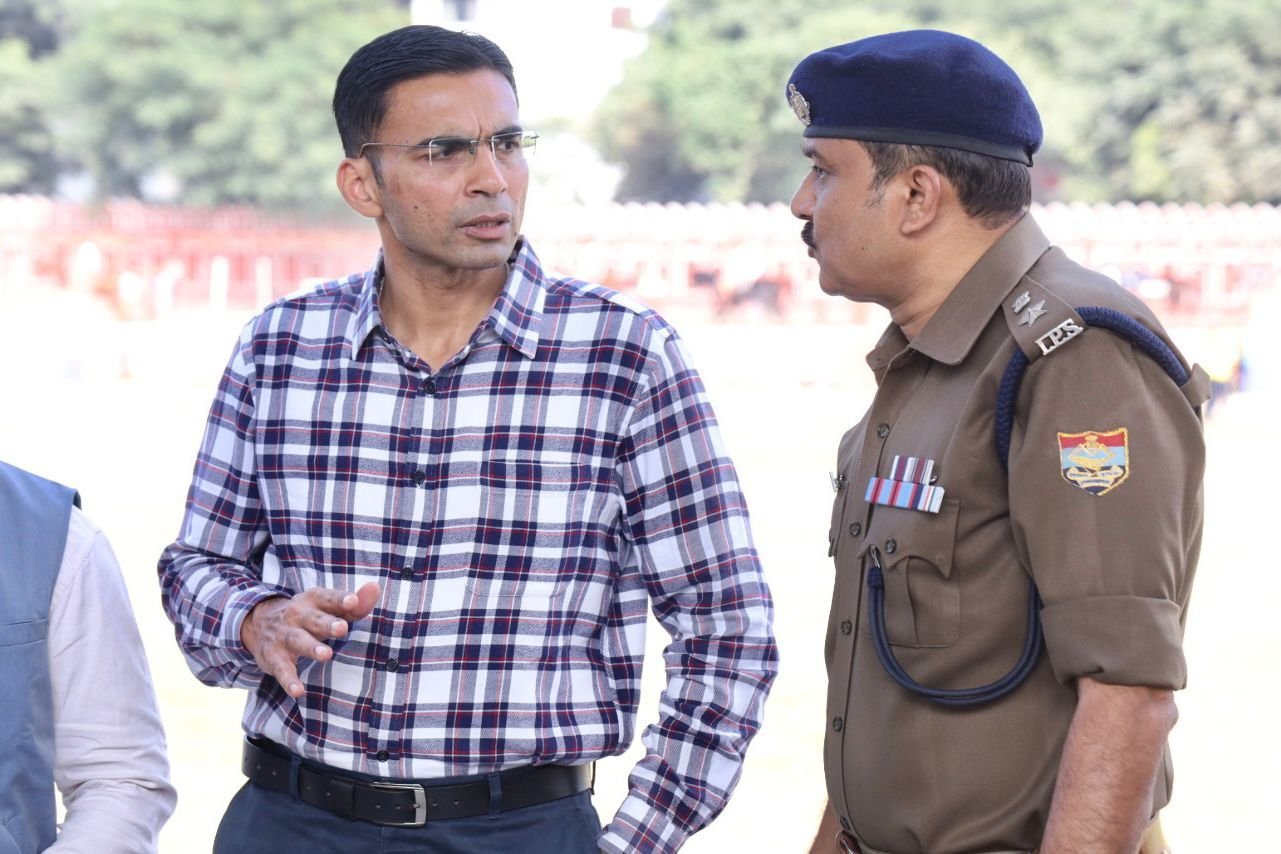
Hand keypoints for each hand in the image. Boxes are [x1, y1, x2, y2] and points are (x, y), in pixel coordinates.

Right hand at [240, 582, 380, 697]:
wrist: (257, 623)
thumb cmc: (309, 616)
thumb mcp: (328, 607)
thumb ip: (355, 604)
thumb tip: (375, 588)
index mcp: (313, 600)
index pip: (328, 598)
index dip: (340, 599)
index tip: (353, 601)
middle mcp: (297, 615)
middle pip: (314, 619)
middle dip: (327, 624)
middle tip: (342, 628)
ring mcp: (284, 636)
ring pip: (298, 640)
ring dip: (311, 647)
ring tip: (326, 655)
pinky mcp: (274, 658)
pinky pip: (282, 669)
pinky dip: (289, 680)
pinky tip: (298, 691)